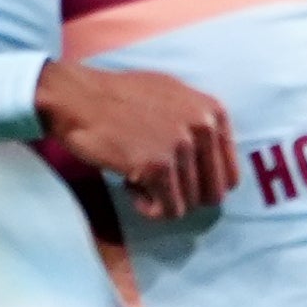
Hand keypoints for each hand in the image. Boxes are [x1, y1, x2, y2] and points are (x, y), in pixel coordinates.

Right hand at [34, 59, 238, 221]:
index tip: (177, 181)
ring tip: (136, 176)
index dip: (201, 186)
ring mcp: (182, 146)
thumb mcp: (172, 95)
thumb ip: (198, 123)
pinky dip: (147, 207)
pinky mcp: (158, 166)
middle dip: (184, 197)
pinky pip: (167, 211)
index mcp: (213, 111)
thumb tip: (215, 162)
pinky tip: (128, 185)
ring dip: (160, 199)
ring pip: (188, 205)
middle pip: (212, 194)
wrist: (77, 97)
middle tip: (155, 183)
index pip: (229, 175)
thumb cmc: (118, 97)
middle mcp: (204, 126)